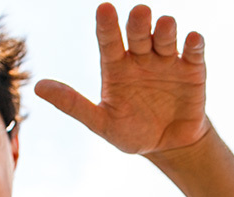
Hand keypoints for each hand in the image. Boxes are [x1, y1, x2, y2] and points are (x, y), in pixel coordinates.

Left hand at [34, 4, 208, 155]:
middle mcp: (141, 57)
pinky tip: (193, 39)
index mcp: (116, 65)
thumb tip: (39, 87)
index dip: (107, 25)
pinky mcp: (192, 70)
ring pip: (165, 36)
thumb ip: (74, 105)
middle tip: (140, 13)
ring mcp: (167, 61)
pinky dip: (194, 43)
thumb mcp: (102, 124)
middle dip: (139, 21)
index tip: (104, 10)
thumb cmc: (132, 132)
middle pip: (138, 32)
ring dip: (165, 29)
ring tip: (164, 25)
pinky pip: (193, 52)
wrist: (169, 147)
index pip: (109, 39)